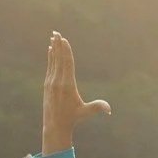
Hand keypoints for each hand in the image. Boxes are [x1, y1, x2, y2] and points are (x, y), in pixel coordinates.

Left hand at [42, 32, 110, 154]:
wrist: (54, 126)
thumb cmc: (73, 118)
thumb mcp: (85, 112)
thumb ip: (97, 108)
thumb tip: (109, 109)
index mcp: (67, 85)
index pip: (67, 64)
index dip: (66, 51)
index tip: (64, 40)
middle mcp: (57, 81)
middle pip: (58, 59)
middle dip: (58, 45)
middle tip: (56, 32)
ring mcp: (51, 82)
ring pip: (53, 61)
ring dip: (53, 48)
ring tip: (53, 37)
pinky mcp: (47, 85)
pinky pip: (50, 67)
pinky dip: (50, 57)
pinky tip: (50, 50)